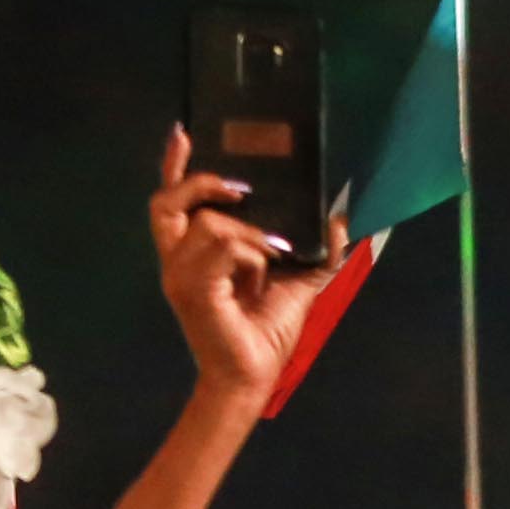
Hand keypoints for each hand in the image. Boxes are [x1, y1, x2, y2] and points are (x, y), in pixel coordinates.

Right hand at [149, 132, 335, 402]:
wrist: (252, 376)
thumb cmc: (265, 333)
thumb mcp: (298, 282)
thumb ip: (317, 251)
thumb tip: (341, 221)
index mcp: (193, 255)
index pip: (170, 201)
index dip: (173, 165)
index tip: (184, 132)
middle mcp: (178, 261)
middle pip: (168, 202)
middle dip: (205, 185)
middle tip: (243, 190)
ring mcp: (179, 275)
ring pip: (210, 223)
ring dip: (249, 235)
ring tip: (270, 258)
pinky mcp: (191, 289)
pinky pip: (224, 246)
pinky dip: (251, 255)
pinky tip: (260, 278)